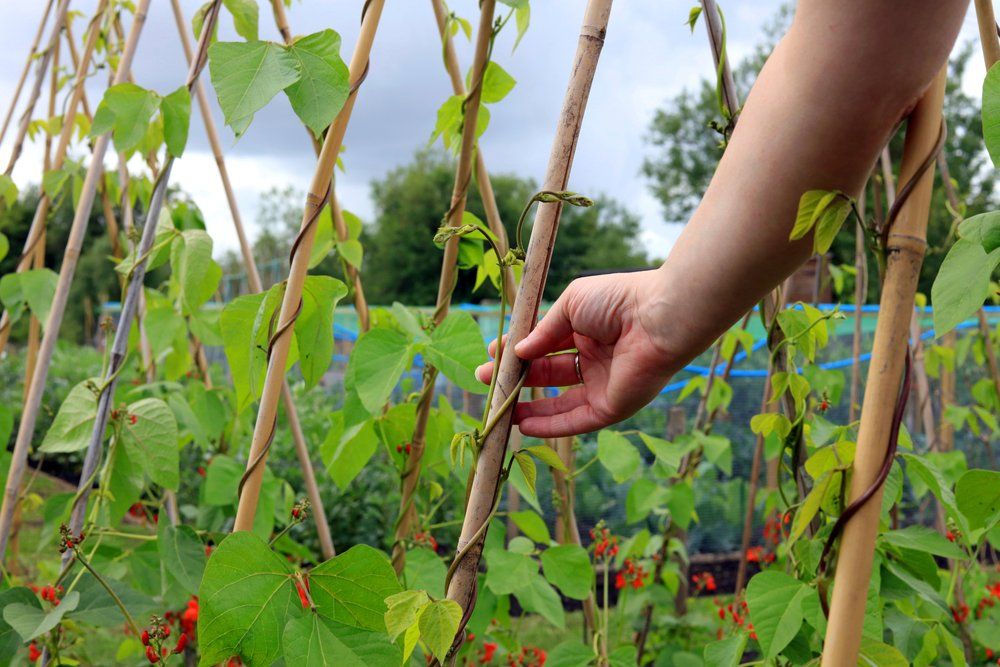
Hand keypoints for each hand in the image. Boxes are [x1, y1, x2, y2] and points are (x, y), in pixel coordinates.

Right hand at [475, 269, 680, 437]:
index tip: (492, 354)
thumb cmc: (616, 300)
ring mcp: (603, 384)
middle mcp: (594, 358)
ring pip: (559, 402)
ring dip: (528, 406)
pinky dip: (551, 425)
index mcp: (587, 330)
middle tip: (485, 380)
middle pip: (548, 374)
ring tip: (498, 408)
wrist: (657, 318)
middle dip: (516, 378)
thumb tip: (518, 352)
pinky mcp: (612, 407)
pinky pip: (577, 420)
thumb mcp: (571, 305)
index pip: (545, 344)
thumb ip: (544, 331)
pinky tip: (523, 425)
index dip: (519, 350)